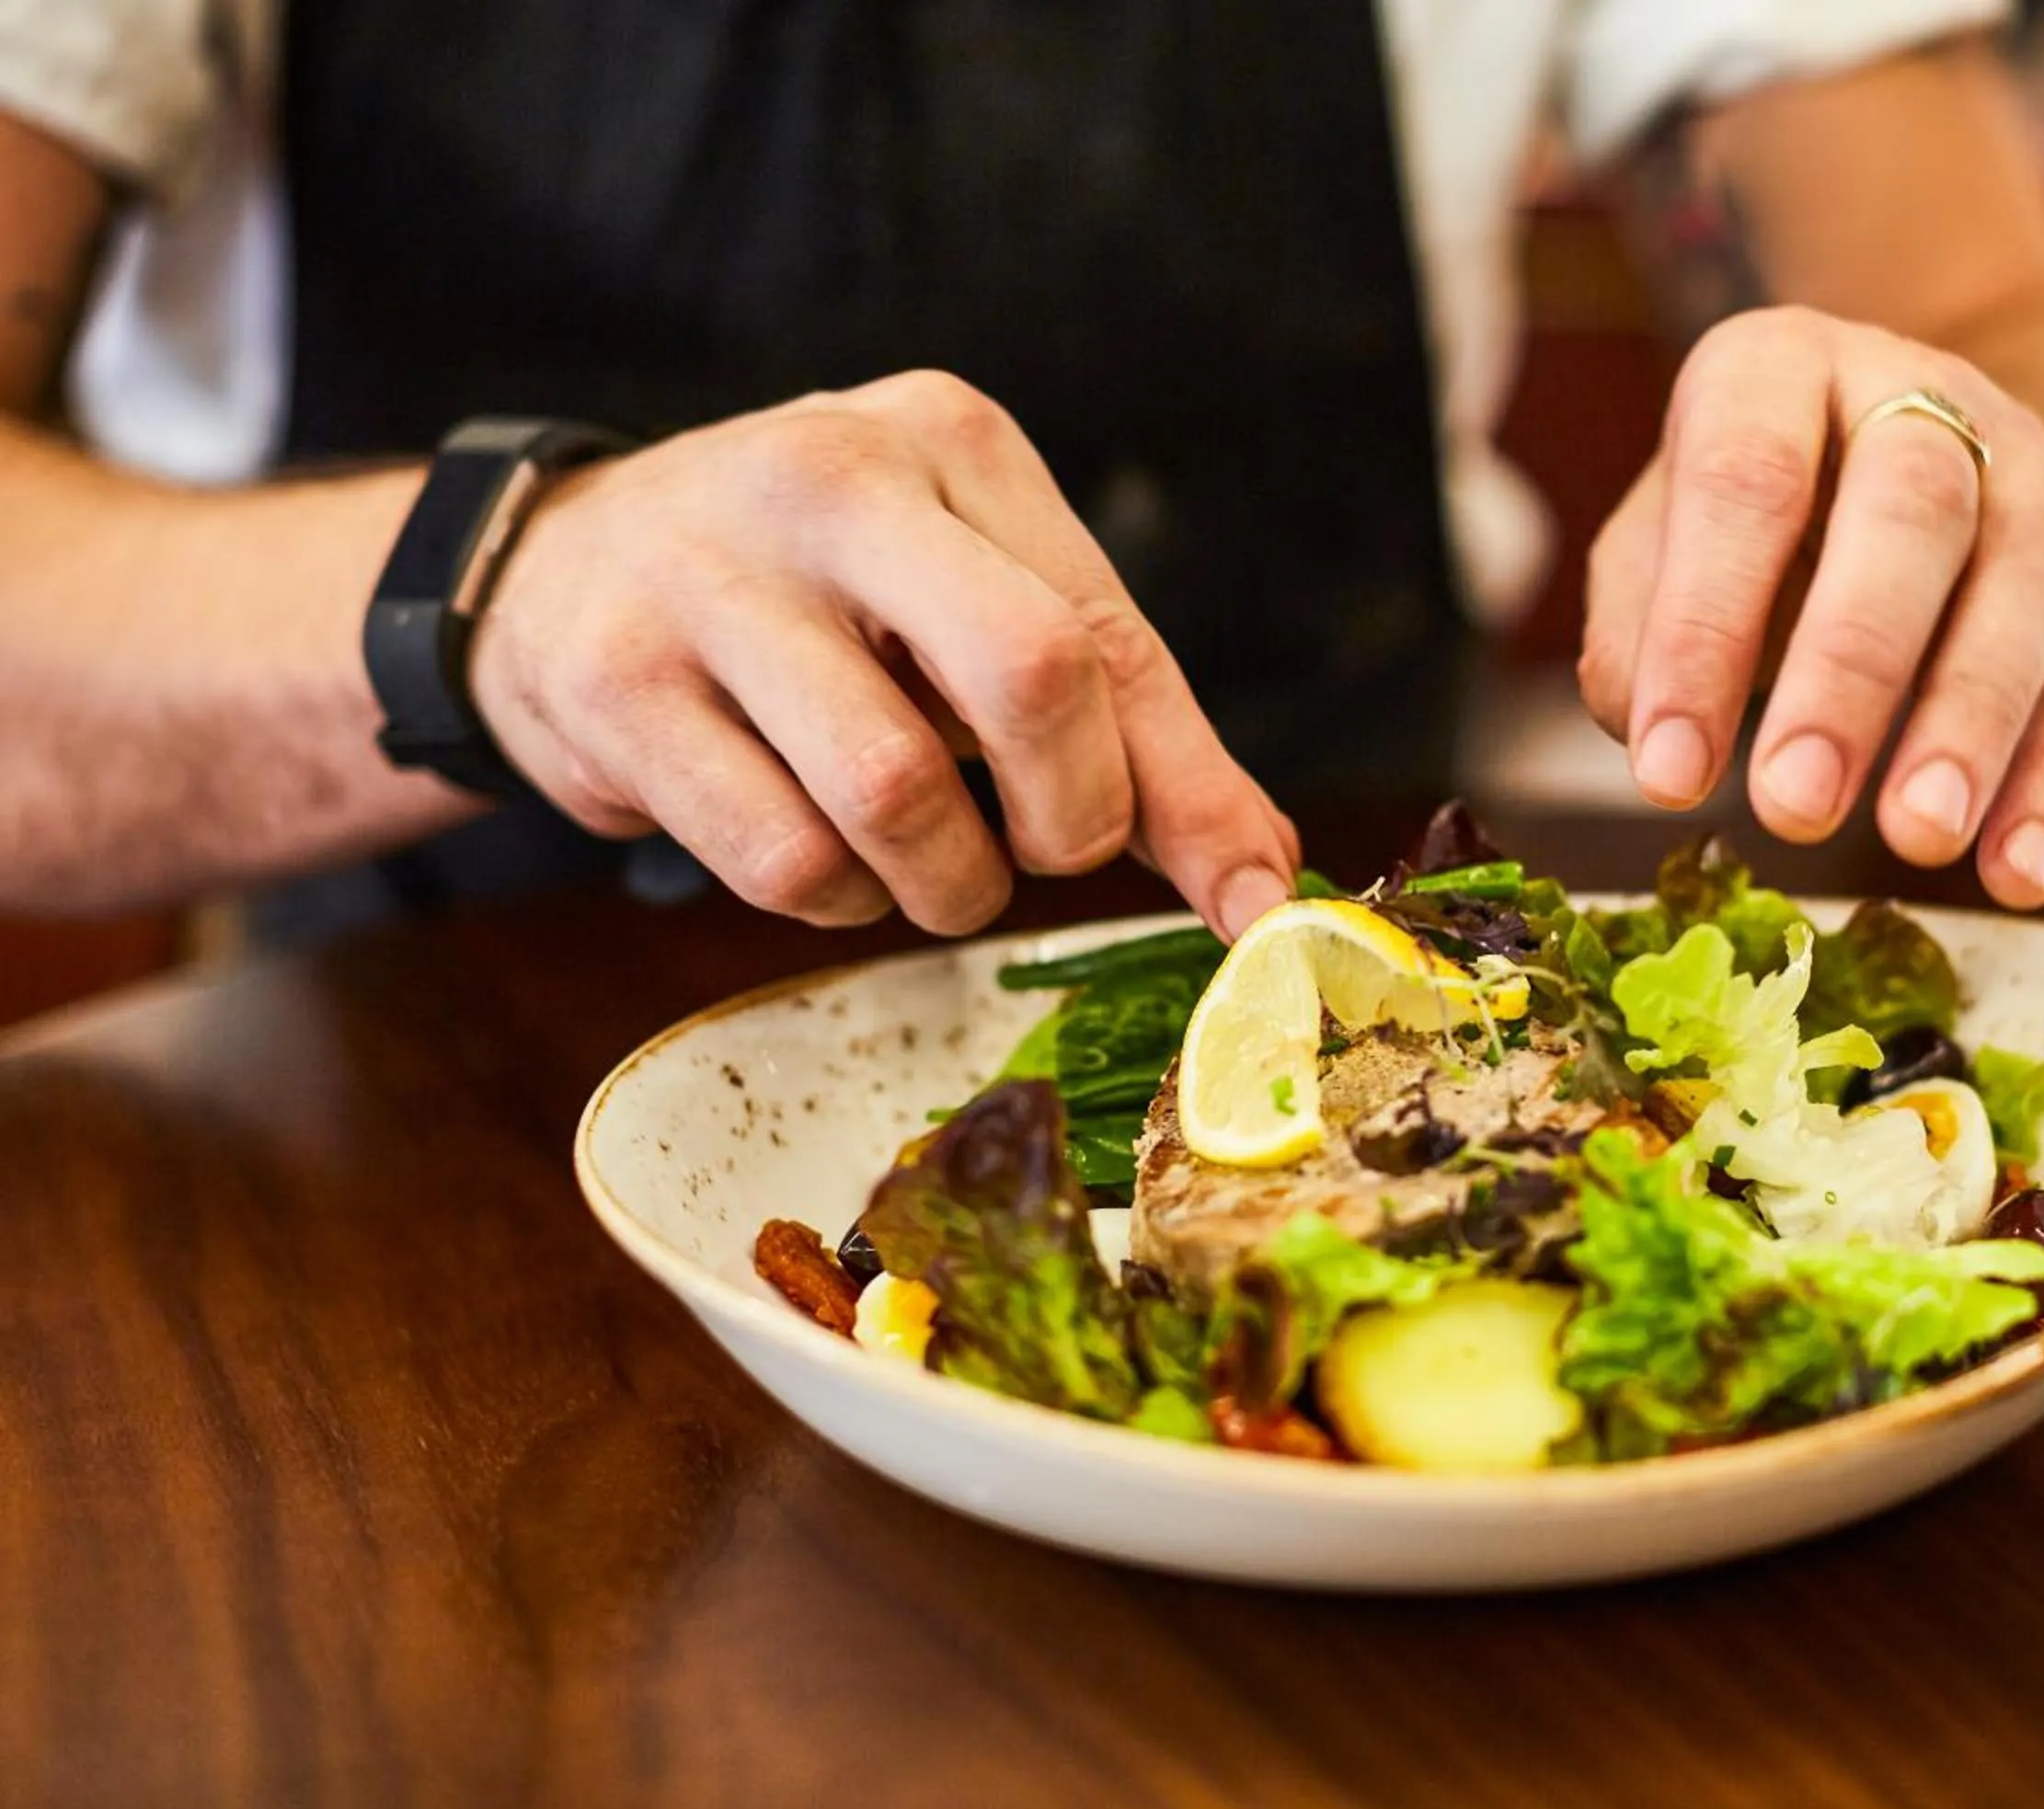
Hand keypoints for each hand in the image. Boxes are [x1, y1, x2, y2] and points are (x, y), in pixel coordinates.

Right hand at [469, 372, 1299, 936]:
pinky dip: (832, 898)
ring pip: (898, 793)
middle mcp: (834, 479)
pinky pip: (783, 858)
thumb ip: (1123, 729)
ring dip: (943, 883)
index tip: (1250, 906)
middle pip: (1032, 675)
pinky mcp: (616, 687)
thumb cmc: (819, 602)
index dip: (1192, 791)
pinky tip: (817, 849)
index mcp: (952, 442)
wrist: (556, 567)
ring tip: (927, 862)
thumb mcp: (969, 607)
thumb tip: (1260, 882)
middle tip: (1044, 852)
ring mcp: (711, 577)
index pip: (1110, 632)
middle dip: (1068, 819)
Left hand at [1578, 308, 2043, 907]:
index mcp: (1780, 369)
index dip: (1703, 629)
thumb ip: (1638, 631)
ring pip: (2031, 582)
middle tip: (1796, 807)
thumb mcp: (1659, 544)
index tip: (1668, 775)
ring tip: (1917, 842)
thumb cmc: (1754, 524)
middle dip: (1852, 669)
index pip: (1744, 480)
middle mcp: (1922, 394)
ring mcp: (2037, 467)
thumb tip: (1662, 744)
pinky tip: (2018, 871)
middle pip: (1911, 511)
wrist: (1927, 447)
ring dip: (1975, 725)